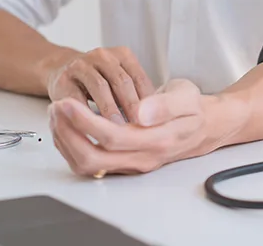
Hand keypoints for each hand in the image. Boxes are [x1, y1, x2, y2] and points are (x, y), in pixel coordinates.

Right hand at [45, 46, 154, 123]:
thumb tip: (158, 118)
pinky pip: (76, 97)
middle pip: (122, 81)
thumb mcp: (121, 83)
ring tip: (119, 129)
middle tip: (140, 126)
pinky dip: (86, 112)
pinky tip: (94, 126)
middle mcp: (102, 56)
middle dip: (132, 106)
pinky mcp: (63, 79)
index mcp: (123, 55)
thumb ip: (138, 94)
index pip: (139, 78)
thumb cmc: (101, 83)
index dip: (148, 100)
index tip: (155, 120)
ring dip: (111, 110)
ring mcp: (81, 65)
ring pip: (100, 87)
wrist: (62, 73)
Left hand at [49, 79, 219, 174]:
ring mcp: (134, 164)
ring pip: (88, 165)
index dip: (84, 122)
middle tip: (55, 108)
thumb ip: (165, 104)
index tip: (66, 103)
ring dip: (66, 142)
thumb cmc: (194, 109)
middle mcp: (144, 158)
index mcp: (158, 140)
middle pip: (93, 159)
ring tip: (57, 114)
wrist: (206, 126)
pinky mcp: (125, 163)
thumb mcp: (186, 96)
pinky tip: (68, 126)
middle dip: (67, 134)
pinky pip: (91, 163)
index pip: (112, 138)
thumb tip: (141, 112)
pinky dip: (72, 146)